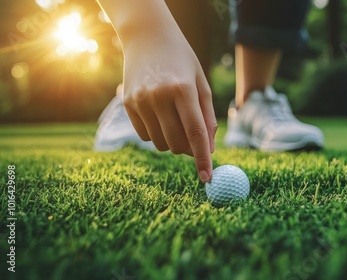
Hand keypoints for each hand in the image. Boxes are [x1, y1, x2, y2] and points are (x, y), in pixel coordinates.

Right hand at [121, 30, 216, 182]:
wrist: (147, 37)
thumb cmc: (182, 61)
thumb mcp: (201, 83)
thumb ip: (207, 116)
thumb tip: (210, 149)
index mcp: (182, 89)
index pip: (195, 132)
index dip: (203, 158)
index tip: (208, 178)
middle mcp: (159, 95)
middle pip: (178, 143)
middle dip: (189, 150)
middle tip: (195, 142)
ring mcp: (140, 100)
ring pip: (161, 143)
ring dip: (173, 142)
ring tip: (176, 119)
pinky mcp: (128, 104)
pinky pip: (145, 136)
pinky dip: (156, 134)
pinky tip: (160, 115)